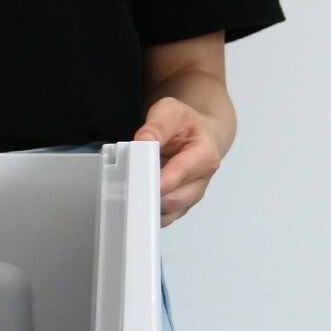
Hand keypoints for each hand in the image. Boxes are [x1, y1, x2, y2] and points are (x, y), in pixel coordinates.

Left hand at [133, 97, 222, 227]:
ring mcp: (190, 197)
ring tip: (130, 192)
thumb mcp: (171, 112)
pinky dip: (147, 212)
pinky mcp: (180, 207)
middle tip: (126, 187)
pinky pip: (162, 218)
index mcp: (204, 156)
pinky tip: (136, 200)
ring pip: (167, 214)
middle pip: (173, 200)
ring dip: (147, 206)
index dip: (157, 180)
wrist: (199, 135)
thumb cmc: (187, 125)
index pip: (179, 174)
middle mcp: (200, 180)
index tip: (137, 182)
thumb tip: (141, 143)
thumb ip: (156, 126)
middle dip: (148, 195)